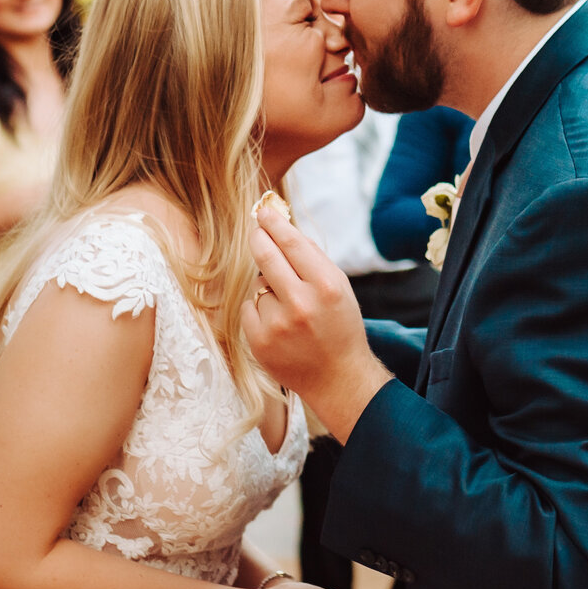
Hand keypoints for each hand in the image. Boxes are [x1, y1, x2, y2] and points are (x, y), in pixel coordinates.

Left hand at [244, 204, 390, 440]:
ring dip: (267, 286)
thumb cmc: (339, 326)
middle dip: (259, 238)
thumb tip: (281, 227)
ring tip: (288, 305)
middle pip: (266, 255)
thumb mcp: (339, 287)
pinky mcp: (259, 341)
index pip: (292, 243)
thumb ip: (312, 258)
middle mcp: (301, 304)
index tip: (263, 211)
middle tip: (257, 232)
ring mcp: (277, 324)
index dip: (274, 223)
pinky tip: (278, 324)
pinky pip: (248, 307)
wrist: (337, 377)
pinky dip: (258, 309)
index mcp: (327, 286)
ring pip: (258, 284)